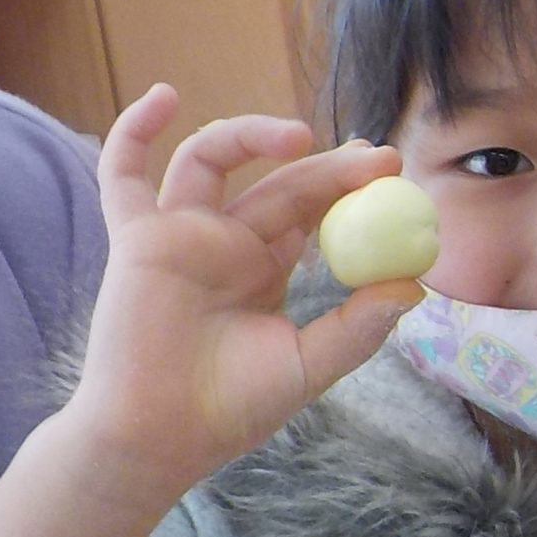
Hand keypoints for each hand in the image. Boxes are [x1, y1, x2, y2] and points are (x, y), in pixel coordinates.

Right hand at [65, 86, 425, 497]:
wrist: (161, 438)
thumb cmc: (231, 409)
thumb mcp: (309, 365)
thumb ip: (359, 326)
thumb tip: (413, 286)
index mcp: (264, 268)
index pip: (312, 209)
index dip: (348, 183)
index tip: (391, 167)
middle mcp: (223, 243)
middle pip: (277, 182)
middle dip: (327, 166)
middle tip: (375, 158)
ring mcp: (179, 235)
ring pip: (211, 160)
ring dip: (251, 134)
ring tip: (302, 137)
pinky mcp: (136, 239)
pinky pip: (123, 176)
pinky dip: (133, 132)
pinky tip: (162, 97)